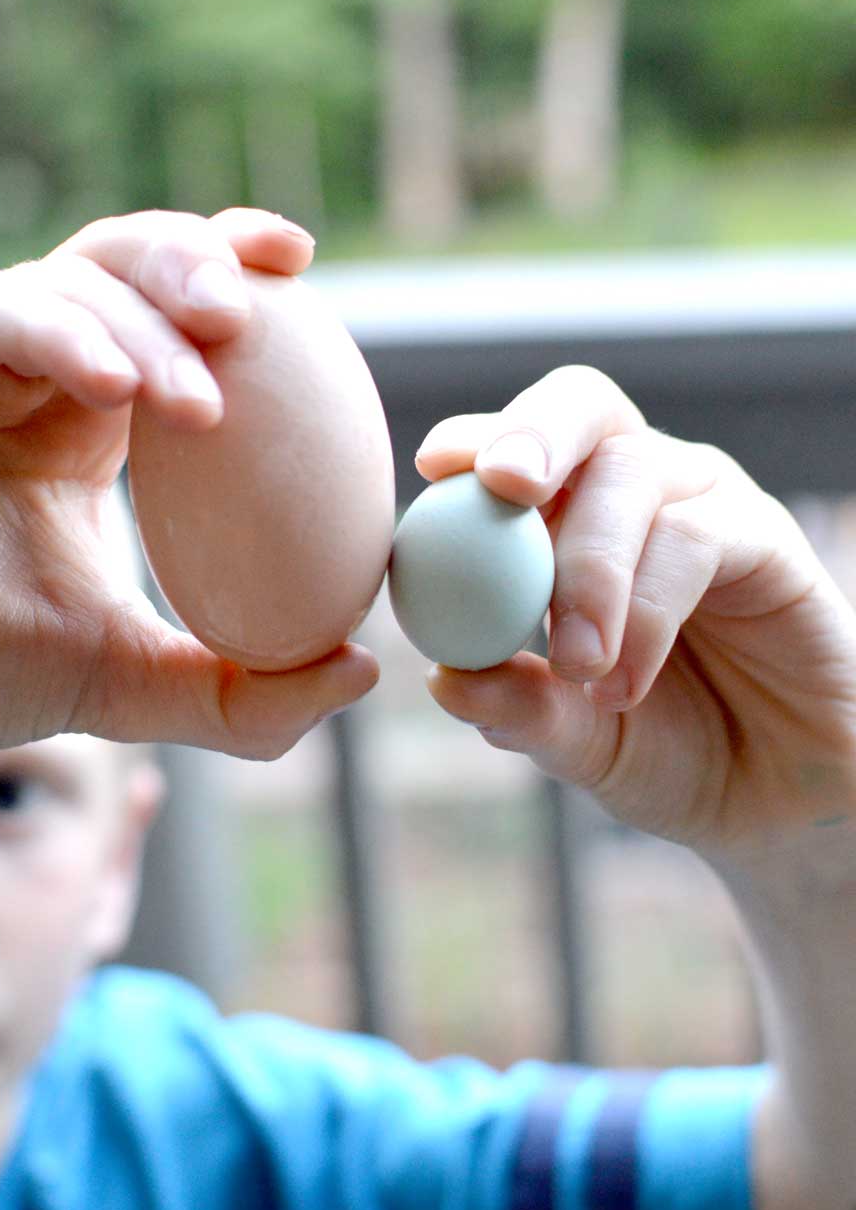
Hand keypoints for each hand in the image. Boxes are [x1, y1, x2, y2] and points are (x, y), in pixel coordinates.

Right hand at [0, 209, 376, 762]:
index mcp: (90, 420)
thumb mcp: (121, 681)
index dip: (239, 271)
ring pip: (70, 277)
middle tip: (253, 316)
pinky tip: (117, 387)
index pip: (174, 315)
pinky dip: (63, 336)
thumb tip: (360, 669)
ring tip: (197, 404)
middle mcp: (34, 369)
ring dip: (147, 322)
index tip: (302, 267)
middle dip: (198, 267)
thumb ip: (234, 689)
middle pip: (130, 262)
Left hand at [418, 365, 855, 864]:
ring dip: (590, 566)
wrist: (775, 803)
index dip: (475, 440)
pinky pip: (698, 538)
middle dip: (532, 433)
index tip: (433, 468)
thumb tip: (442, 677)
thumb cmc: (666, 752)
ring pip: (636, 474)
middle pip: (582, 406)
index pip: (516, 447)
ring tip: (579, 666)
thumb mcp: (577, 743)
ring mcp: (707, 506)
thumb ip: (519, 709)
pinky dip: (649, 608)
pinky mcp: (770, 540)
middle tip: (501, 486)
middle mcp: (639, 491)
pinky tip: (625, 682)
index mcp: (572, 516)